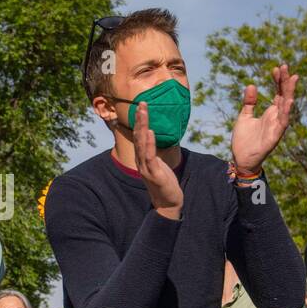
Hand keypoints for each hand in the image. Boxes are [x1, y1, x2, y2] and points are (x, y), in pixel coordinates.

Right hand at [135, 102, 182, 218]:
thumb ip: (154, 153)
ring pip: (142, 143)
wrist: (168, 204)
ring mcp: (146, 168)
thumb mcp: (159, 165)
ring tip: (143, 112)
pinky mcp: (154, 174)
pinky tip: (150, 132)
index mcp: (142, 158)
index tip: (142, 107)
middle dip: (140, 119)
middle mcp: (141, 161)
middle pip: (138, 136)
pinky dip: (149, 143)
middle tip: (141, 103)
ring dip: (142, 126)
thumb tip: (155, 139)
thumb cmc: (164, 184)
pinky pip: (150, 156)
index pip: (139, 136)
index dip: (140, 121)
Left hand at [231, 63, 296, 171]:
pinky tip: (288, 101)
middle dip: (285, 82)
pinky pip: (283, 122)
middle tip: (285, 67)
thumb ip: (249, 102)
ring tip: (292, 79)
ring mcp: (277, 126)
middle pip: (284, 96)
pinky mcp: (275, 135)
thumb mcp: (244, 116)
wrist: (241, 158)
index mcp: (270, 112)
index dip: (278, 80)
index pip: (278, 92)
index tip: (276, 68)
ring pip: (286, 107)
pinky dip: (286, 112)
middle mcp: (276, 117)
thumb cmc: (244, 139)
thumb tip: (252, 84)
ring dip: (289, 93)